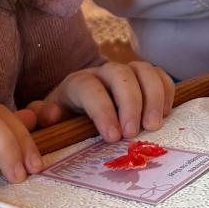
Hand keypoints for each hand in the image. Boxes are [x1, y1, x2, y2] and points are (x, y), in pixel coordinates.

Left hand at [25, 61, 175, 142]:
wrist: (75, 108)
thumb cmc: (64, 119)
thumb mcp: (47, 120)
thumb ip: (42, 117)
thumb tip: (50, 113)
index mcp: (77, 83)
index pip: (89, 88)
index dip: (102, 110)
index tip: (113, 137)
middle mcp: (102, 72)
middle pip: (120, 74)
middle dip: (130, 103)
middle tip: (134, 133)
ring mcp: (126, 73)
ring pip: (144, 70)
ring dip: (153, 96)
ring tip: (154, 126)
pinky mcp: (143, 79)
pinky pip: (159, 75)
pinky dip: (166, 91)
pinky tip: (166, 114)